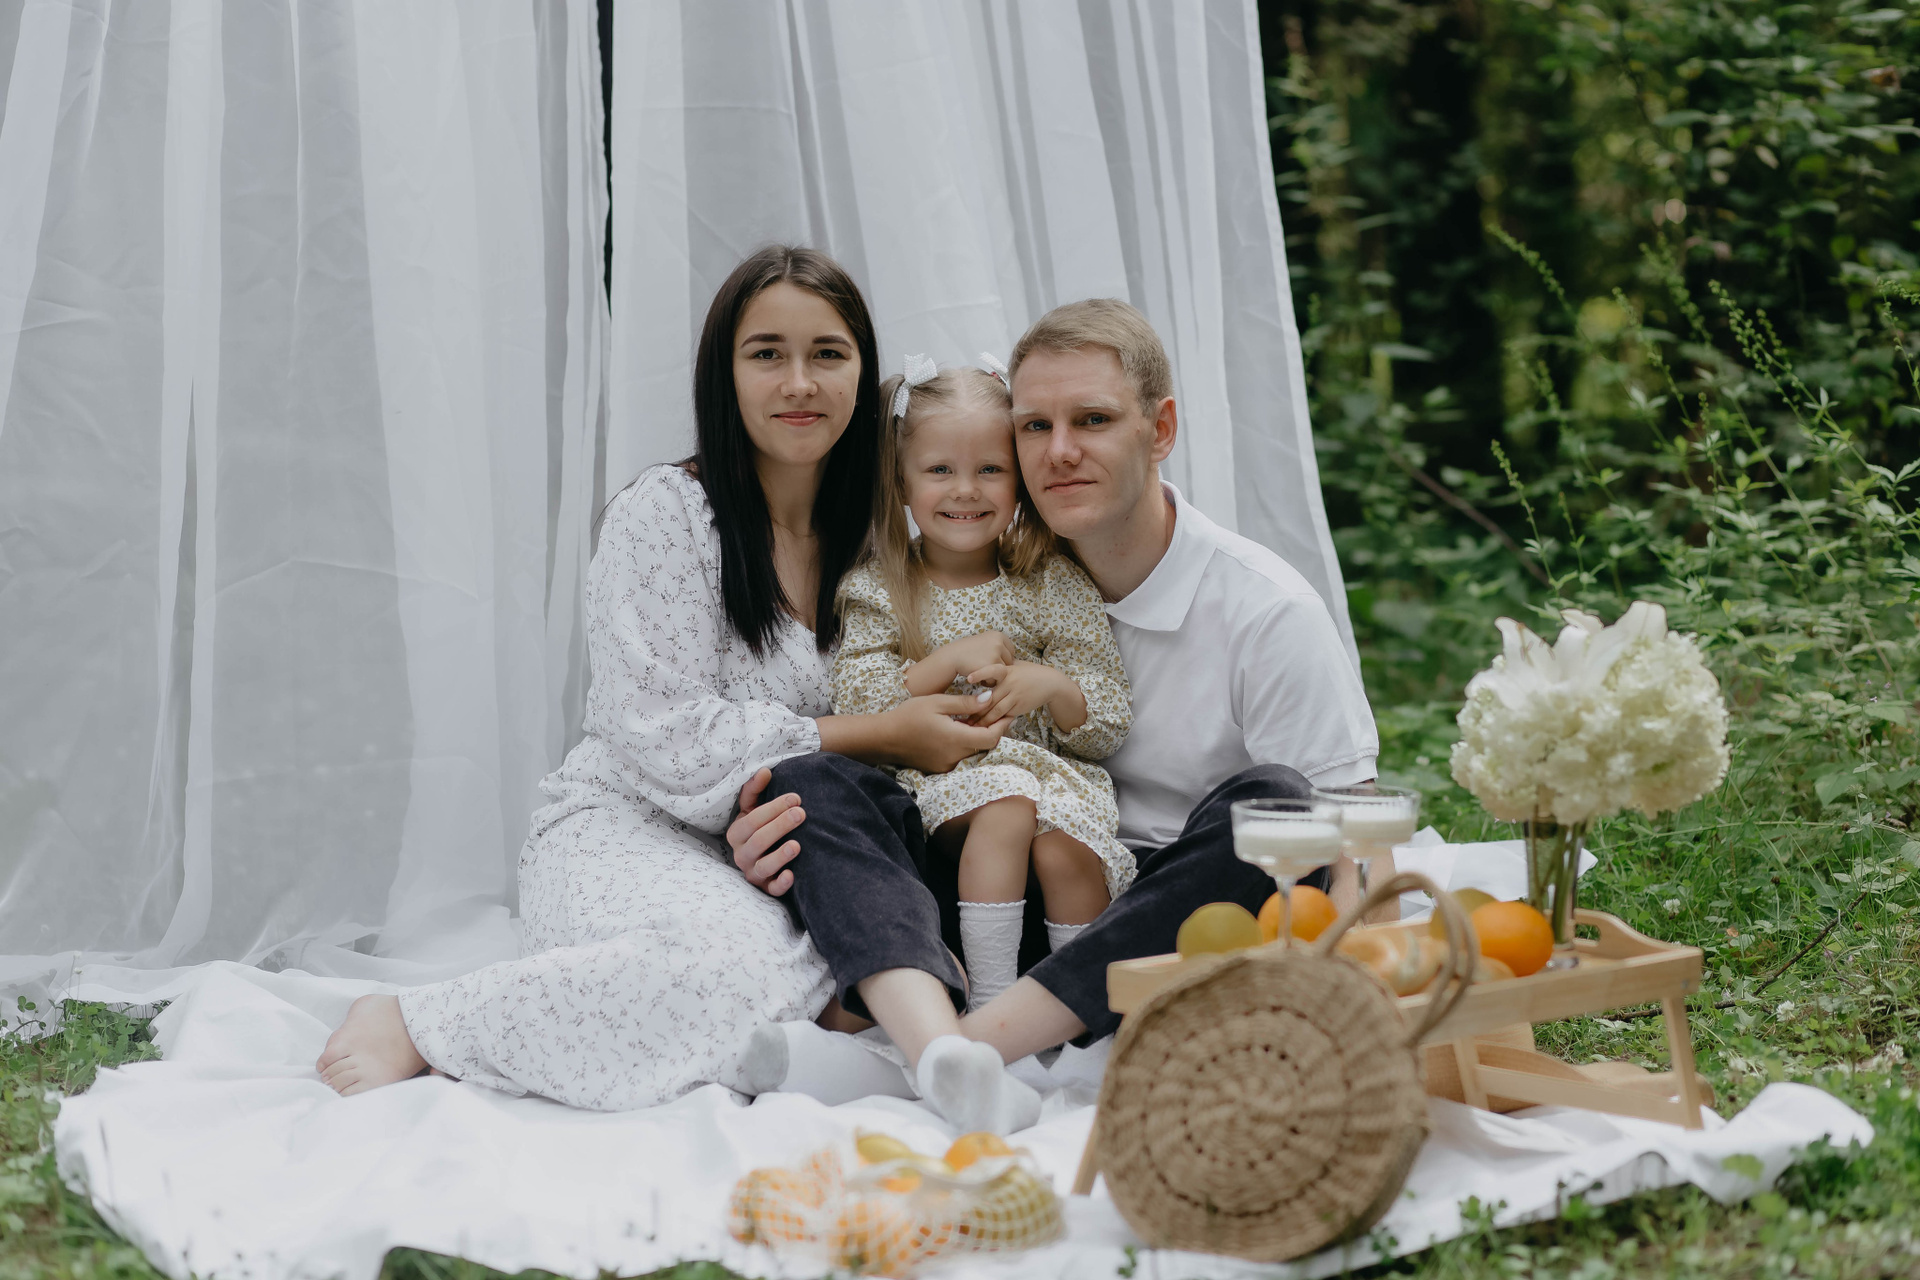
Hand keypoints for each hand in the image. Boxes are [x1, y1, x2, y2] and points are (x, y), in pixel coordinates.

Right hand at [727, 768, 804, 896]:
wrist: (764, 857)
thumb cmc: (759, 829)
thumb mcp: (752, 809)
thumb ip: (755, 789)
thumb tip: (765, 770)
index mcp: (737, 834)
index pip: (753, 820)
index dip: (773, 808)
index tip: (795, 798)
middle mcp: (742, 855)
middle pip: (758, 841)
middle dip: (780, 826)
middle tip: (801, 813)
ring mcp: (753, 873)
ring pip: (764, 866)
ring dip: (779, 856)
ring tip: (797, 845)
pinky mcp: (766, 888)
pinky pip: (772, 889)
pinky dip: (781, 883)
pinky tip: (792, 875)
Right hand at [885, 694, 1009, 772]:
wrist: (884, 738)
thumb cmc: (909, 715)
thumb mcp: (938, 702)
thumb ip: (965, 703)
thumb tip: (990, 698)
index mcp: (956, 739)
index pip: (992, 737)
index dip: (1003, 725)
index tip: (1009, 712)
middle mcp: (955, 756)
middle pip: (984, 745)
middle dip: (992, 729)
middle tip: (996, 712)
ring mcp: (947, 764)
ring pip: (973, 751)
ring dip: (978, 736)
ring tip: (977, 718)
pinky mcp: (939, 767)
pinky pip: (960, 756)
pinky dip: (965, 743)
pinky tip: (959, 729)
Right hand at [918, 631, 1014, 683]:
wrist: (951, 657)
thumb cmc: (967, 653)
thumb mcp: (985, 643)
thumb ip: (998, 648)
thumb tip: (1015, 661)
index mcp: (999, 635)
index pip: (1010, 652)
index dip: (1002, 660)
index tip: (990, 662)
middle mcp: (999, 642)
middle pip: (1010, 662)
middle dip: (999, 668)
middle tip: (984, 668)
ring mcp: (996, 653)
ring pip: (1004, 671)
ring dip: (994, 675)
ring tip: (981, 671)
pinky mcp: (992, 664)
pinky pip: (997, 678)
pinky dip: (989, 681)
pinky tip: (978, 675)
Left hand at [967, 660, 1072, 727]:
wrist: (1050, 683)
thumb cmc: (1029, 672)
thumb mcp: (1015, 666)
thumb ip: (999, 669)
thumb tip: (978, 665)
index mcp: (1007, 670)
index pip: (992, 670)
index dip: (980, 673)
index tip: (968, 678)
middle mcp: (1010, 683)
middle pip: (988, 697)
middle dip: (974, 707)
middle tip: (959, 714)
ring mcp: (1015, 696)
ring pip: (995, 710)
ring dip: (982, 719)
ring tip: (969, 725)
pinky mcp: (1019, 707)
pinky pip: (1004, 716)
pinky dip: (993, 722)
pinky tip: (984, 727)